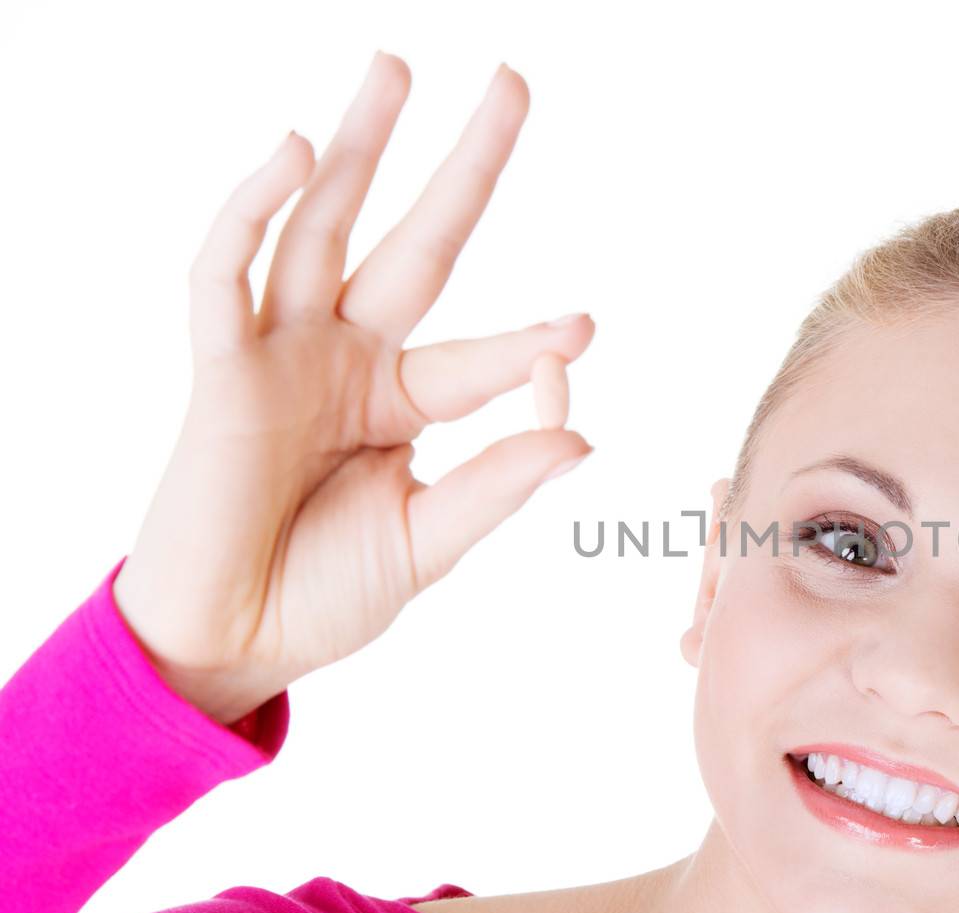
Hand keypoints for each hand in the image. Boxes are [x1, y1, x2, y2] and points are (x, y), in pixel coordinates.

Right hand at [112, 52, 593, 724]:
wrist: (229, 646)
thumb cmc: (322, 596)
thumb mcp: (428, 541)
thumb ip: (497, 486)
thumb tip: (584, 435)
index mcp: (403, 402)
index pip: (483, 356)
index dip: (532, 345)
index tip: (581, 330)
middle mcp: (349, 361)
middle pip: (416, 243)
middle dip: (463, 167)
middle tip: (514, 83)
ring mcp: (286, 356)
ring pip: (322, 227)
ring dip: (359, 146)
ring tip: (395, 68)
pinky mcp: (223, 369)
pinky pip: (228, 273)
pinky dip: (254, 210)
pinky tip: (297, 151)